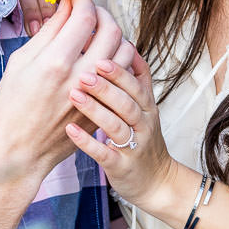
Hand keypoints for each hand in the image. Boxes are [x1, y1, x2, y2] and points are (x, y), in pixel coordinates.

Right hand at [0, 0, 132, 189]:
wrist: (17, 151)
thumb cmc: (10, 108)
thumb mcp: (20, 63)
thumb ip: (47, 32)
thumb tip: (65, 8)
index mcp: (55, 61)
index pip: (84, 16)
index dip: (84, 1)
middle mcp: (80, 76)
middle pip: (111, 30)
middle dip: (103, 14)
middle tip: (91, 12)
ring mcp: (96, 95)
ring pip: (125, 52)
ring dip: (116, 36)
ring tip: (99, 35)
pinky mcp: (102, 108)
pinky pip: (124, 76)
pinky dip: (119, 60)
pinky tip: (103, 58)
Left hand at [64, 53, 174, 211]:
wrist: (157, 182)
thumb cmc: (143, 139)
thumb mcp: (146, 108)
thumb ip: (138, 79)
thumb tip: (127, 45)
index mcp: (147, 108)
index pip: (137, 85)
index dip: (120, 71)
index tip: (100, 57)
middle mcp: (143, 125)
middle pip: (127, 103)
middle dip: (106, 87)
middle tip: (84, 73)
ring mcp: (133, 147)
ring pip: (117, 125)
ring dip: (95, 110)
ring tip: (74, 95)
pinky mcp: (121, 166)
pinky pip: (104, 153)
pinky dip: (87, 142)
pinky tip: (71, 130)